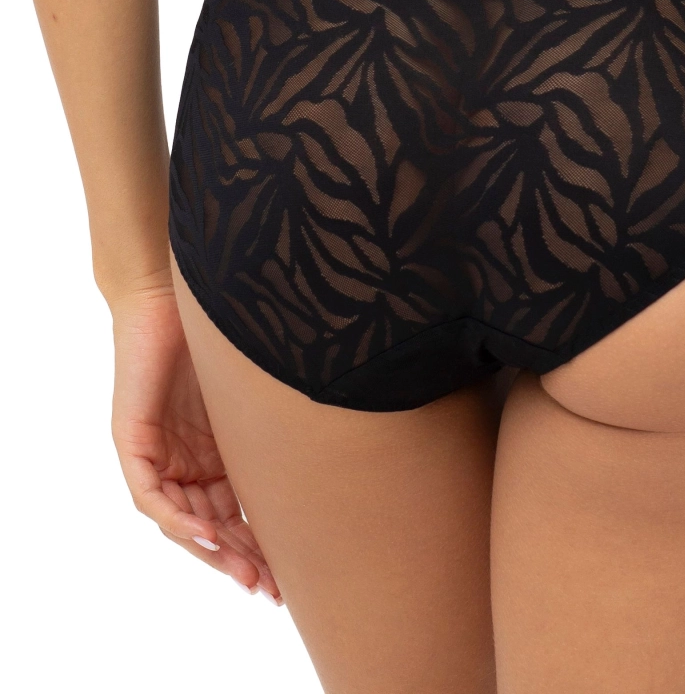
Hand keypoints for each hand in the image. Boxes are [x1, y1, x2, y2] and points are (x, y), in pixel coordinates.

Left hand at [108, 277, 282, 603]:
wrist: (182, 288)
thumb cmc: (230, 327)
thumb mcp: (266, 386)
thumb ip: (289, 416)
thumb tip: (356, 424)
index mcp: (221, 452)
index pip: (241, 512)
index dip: (267, 543)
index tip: (295, 572)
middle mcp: (190, 460)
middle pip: (214, 526)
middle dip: (245, 560)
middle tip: (277, 589)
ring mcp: (160, 454)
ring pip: (184, 520)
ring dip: (215, 552)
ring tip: (250, 575)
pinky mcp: (135, 441)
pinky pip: (151, 496)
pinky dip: (179, 520)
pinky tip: (209, 537)